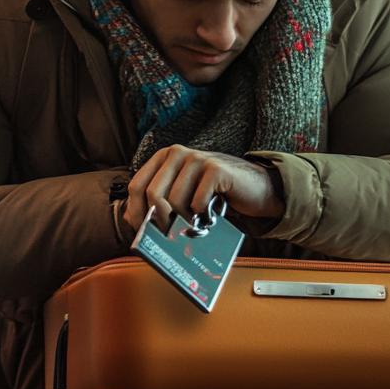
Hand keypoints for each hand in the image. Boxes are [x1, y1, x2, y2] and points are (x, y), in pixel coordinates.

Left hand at [124, 145, 283, 231]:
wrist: (257, 189)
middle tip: (169, 235)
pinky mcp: (215, 169)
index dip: (136, 212)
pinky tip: (210, 216)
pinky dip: (201, 216)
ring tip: (195, 224)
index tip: (142, 232)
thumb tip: (132, 221)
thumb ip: (159, 202)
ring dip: (183, 220)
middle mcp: (178, 153)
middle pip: (152, 193)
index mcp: (165, 157)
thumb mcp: (183, 194)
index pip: (137, 185)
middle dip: (159, 220)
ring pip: (175, 200)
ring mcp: (197, 158)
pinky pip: (197, 201)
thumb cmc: (216, 195)